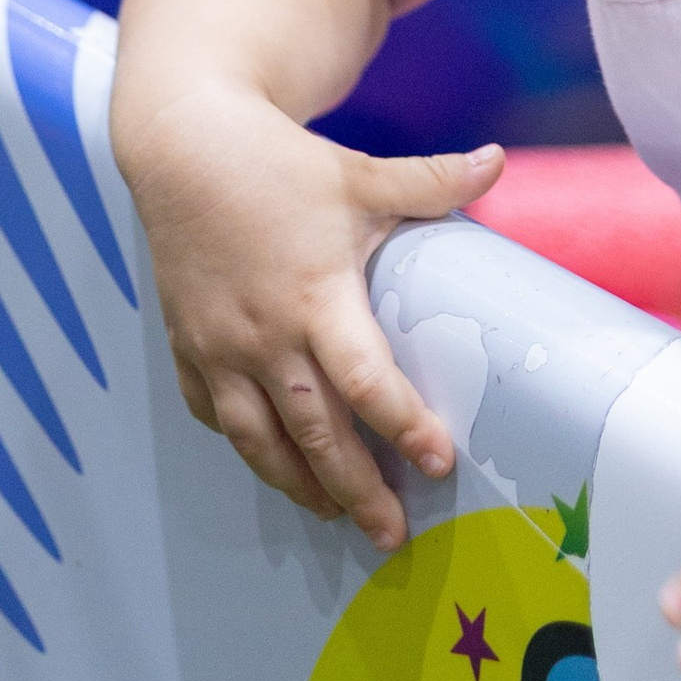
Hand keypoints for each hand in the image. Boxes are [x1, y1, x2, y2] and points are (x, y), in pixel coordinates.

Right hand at [118, 89, 500, 551]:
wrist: (183, 148)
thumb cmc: (279, 165)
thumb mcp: (361, 174)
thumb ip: (432, 180)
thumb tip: (497, 159)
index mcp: (316, 298)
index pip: (364, 381)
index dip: (403, 425)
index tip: (437, 461)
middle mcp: (265, 336)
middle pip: (314, 433)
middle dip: (355, 489)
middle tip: (391, 532)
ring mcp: (219, 349)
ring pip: (258, 440)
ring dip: (297, 483)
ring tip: (333, 514)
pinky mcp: (186, 348)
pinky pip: (212, 413)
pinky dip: (244, 442)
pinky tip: (270, 460)